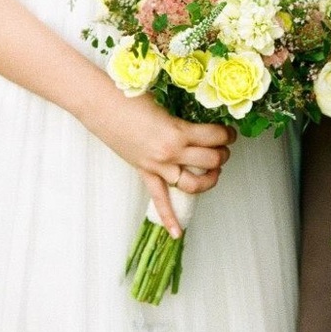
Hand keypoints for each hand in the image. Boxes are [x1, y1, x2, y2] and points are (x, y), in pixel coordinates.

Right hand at [81, 90, 236, 237]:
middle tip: (224, 148)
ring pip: (193, 183)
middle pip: (210, 160)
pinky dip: (169, 217)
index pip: (215, 137)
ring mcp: (157, 166)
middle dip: (222, 154)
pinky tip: (177, 233)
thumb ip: (183, 119)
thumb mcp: (165, 105)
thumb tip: (200, 125)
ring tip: (214, 172)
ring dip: (209, 179)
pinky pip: (159, 199)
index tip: (230, 133)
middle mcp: (170, 152)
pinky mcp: (144, 172)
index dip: (227, 134)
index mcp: (178, 131)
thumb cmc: (131, 98)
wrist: (100, 104)